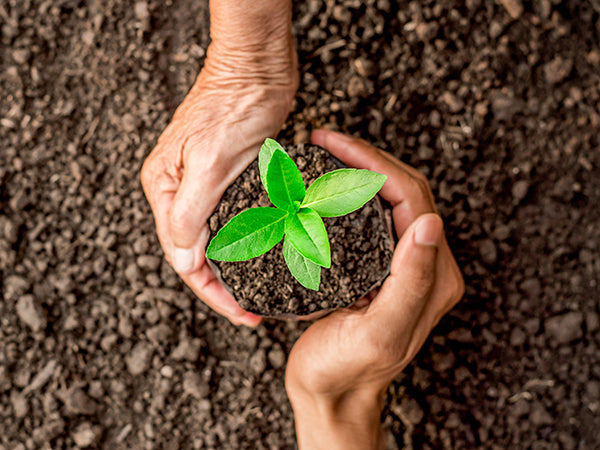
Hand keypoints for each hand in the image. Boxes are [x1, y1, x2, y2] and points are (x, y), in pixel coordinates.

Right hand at [141, 1, 296, 325]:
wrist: (257, 67)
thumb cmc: (233, 106)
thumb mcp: (209, 162)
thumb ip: (190, 214)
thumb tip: (183, 261)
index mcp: (165, 190)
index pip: (184, 257)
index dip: (213, 292)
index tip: (243, 314)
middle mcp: (179, 192)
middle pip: (198, 255)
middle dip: (223, 288)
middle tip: (253, 313)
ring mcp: (203, 186)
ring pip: (216, 242)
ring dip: (235, 270)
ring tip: (260, 295)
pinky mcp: (228, 179)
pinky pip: (233, 223)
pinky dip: (246, 244)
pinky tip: (263, 258)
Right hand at [285, 130, 463, 448]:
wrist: (329, 393)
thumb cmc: (347, 369)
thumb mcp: (380, 332)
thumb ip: (410, 281)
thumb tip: (431, 222)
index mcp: (433, 275)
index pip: (411, 197)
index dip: (373, 163)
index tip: (332, 144)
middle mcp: (424, 264)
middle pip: (403, 190)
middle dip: (365, 158)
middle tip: (324, 140)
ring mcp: (401, 263)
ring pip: (387, 198)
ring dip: (358, 170)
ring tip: (324, 154)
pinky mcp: (379, 266)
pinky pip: (370, 216)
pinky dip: (348, 193)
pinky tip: (324, 186)